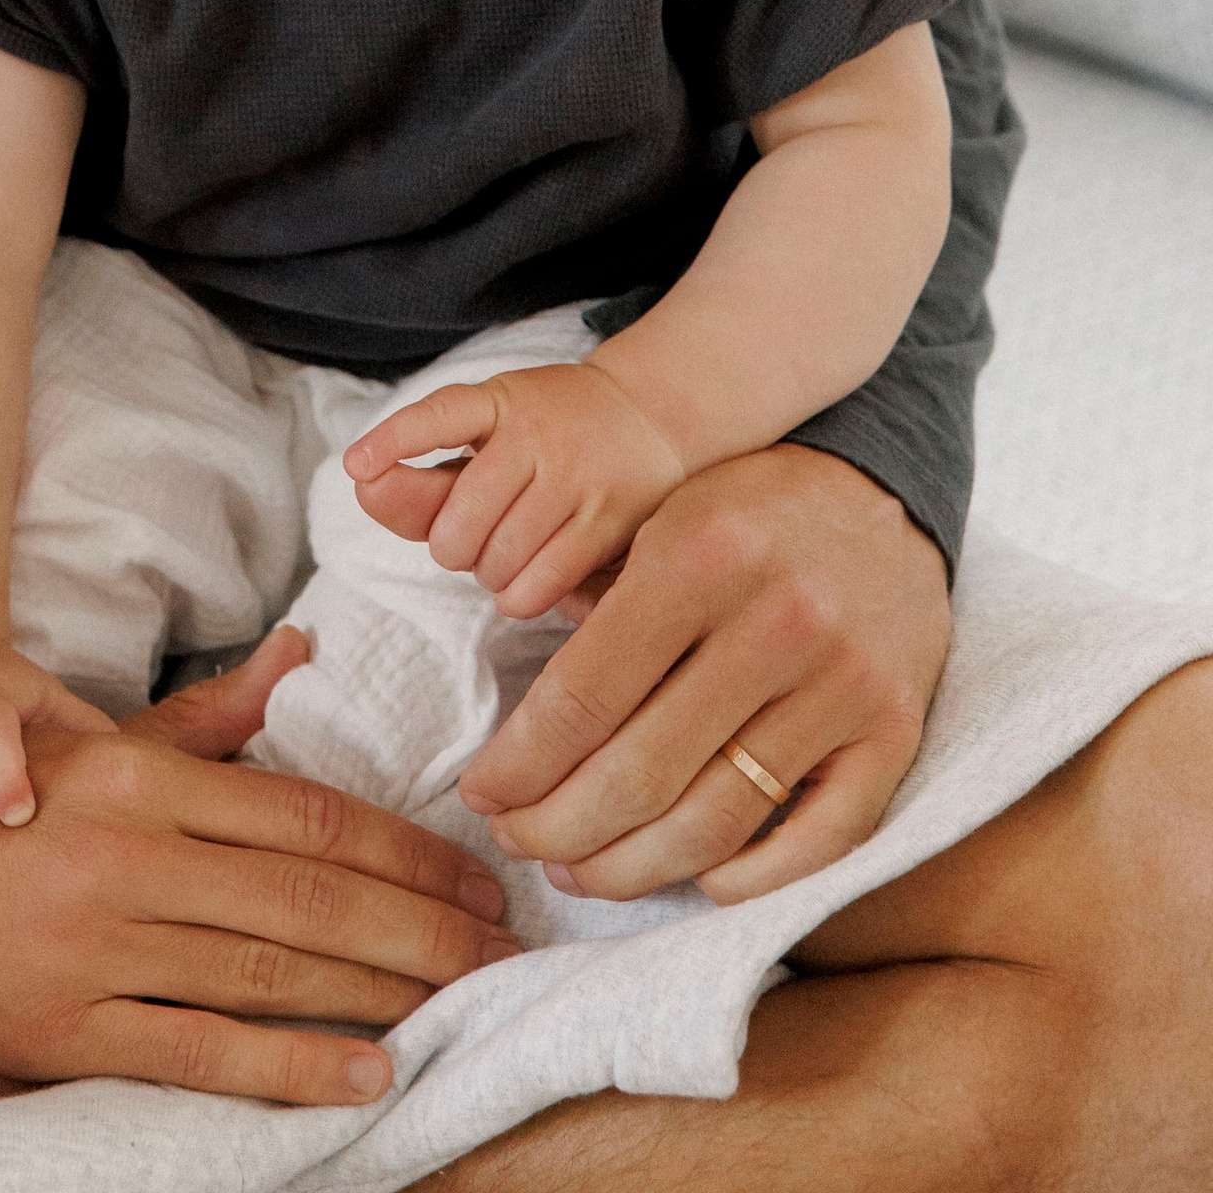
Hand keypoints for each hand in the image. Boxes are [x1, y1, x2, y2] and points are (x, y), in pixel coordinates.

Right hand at [0, 623, 521, 1108]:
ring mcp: (96, 949)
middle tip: (505, 950)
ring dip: (383, 993)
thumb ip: (198, 721)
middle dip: (424, 928)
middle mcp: (127, 857)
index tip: (478, 877)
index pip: (305, 817)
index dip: (406, 851)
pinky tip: (365, 1073)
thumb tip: (300, 657)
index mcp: (136, 779)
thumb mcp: (79, 746)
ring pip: (271, 973)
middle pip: (310, 898)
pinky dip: (292, 1066)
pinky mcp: (64, 1031)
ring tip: (463, 1004)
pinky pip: (202, 1052)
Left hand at [346, 361, 685, 618]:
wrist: (651, 415)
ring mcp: (574, 480)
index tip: (357, 466)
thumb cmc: (552, 427)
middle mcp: (535, 436)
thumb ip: (430, 470)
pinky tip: (525, 578)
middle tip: (473, 535)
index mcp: (499, 400)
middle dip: (451, 545)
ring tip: (507, 549)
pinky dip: (518, 596)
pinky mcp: (606, 525)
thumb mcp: (493, 428)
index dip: (396, 440)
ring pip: (496, 561)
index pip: (441, 414)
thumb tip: (363, 485)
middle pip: (458, 522)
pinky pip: (537, 587)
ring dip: (488, 571)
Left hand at [456, 444, 951, 901]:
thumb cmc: (744, 511)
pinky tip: (694, 880)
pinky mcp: (895, 733)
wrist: (879, 497)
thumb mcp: (662, 517)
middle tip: (518, 840)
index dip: (520, 762)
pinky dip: (748, 879)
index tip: (482, 793)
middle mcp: (778, 623)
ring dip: (631, 866)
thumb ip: (597, 606)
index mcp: (700, 556)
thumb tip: (521, 731)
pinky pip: (818, 841)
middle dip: (558, 827)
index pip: (584, 695)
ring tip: (579, 871)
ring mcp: (843, 686)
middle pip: (640, 773)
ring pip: (716, 822)